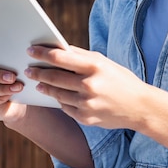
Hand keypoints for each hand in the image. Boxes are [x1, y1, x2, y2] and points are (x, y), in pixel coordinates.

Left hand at [25, 45, 149, 129]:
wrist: (139, 107)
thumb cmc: (120, 79)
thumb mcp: (104, 62)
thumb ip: (81, 56)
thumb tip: (57, 48)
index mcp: (94, 66)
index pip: (60, 57)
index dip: (42, 53)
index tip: (31, 50)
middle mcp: (89, 85)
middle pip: (53, 77)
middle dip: (37, 72)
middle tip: (28, 69)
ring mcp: (87, 104)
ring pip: (56, 94)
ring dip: (44, 87)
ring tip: (38, 82)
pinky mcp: (86, 118)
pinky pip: (65, 107)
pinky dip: (60, 100)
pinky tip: (57, 95)